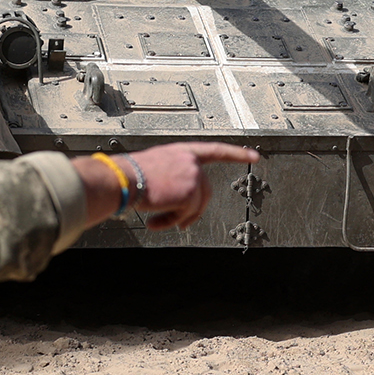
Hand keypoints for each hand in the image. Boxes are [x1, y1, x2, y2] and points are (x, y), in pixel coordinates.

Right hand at [73, 143, 261, 231]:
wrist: (119, 180)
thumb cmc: (128, 175)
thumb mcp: (155, 168)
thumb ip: (174, 177)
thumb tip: (180, 202)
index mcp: (182, 151)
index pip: (215, 150)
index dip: (236, 153)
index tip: (254, 155)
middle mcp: (190, 161)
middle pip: (205, 191)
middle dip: (193, 210)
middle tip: (180, 224)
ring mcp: (192, 176)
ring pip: (196, 206)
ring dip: (178, 218)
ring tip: (158, 222)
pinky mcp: (190, 193)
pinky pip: (186, 215)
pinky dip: (170, 222)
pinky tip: (155, 222)